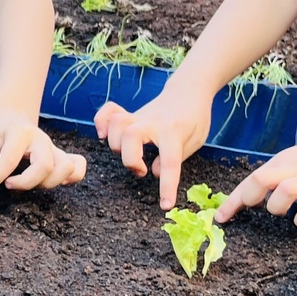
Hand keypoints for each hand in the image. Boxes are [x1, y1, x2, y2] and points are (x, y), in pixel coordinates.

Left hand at [0, 103, 85, 190]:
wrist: (10, 117)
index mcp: (19, 132)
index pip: (10, 159)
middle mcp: (41, 139)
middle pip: (45, 166)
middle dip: (26, 182)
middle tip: (9, 185)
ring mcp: (53, 148)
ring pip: (66, 168)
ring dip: (48, 182)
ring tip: (31, 183)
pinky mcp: (60, 156)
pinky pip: (77, 167)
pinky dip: (70, 178)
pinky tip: (51, 181)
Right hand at [95, 89, 214, 209]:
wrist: (189, 90)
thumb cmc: (195, 119)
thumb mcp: (194, 141)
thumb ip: (174, 158)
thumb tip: (154, 173)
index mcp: (174, 131)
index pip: (169, 161)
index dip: (166, 186)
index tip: (165, 205)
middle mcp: (153, 122)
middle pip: (130, 136)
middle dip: (130, 159)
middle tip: (141, 171)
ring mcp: (139, 116)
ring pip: (117, 124)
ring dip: (116, 145)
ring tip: (129, 157)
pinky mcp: (130, 114)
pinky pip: (109, 112)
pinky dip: (101, 122)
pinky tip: (102, 135)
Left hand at [217, 125, 296, 227]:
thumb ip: (282, 171)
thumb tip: (259, 189)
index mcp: (287, 159)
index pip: (252, 178)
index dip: (233, 200)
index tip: (220, 217)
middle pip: (259, 181)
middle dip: (248, 199)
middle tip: (254, 209)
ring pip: (281, 196)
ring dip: (278, 208)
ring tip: (290, 210)